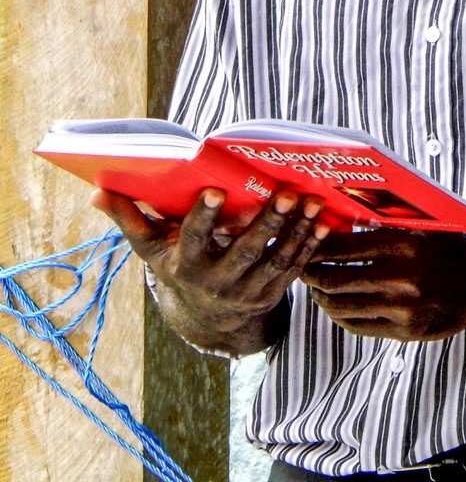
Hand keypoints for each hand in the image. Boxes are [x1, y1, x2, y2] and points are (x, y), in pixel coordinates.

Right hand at [91, 187, 328, 348]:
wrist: (206, 320)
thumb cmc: (178, 268)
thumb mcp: (152, 250)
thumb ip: (131, 220)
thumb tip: (98, 192)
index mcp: (187, 266)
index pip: (194, 240)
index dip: (203, 217)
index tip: (216, 190)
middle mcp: (217, 282)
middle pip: (245, 251)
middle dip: (266, 222)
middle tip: (285, 193)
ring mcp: (247, 291)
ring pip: (275, 260)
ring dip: (296, 231)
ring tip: (312, 202)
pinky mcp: (271, 294)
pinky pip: (292, 270)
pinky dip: (309, 247)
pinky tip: (323, 224)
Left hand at [302, 229, 465, 341]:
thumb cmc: (448, 248)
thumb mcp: (419, 229)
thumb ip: (384, 229)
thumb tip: (339, 226)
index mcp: (401, 244)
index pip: (343, 247)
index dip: (317, 248)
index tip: (306, 246)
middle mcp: (399, 277)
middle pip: (335, 278)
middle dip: (312, 275)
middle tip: (303, 270)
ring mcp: (402, 308)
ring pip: (342, 306)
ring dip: (322, 298)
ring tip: (316, 290)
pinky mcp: (405, 330)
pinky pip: (359, 326)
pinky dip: (341, 316)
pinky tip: (336, 307)